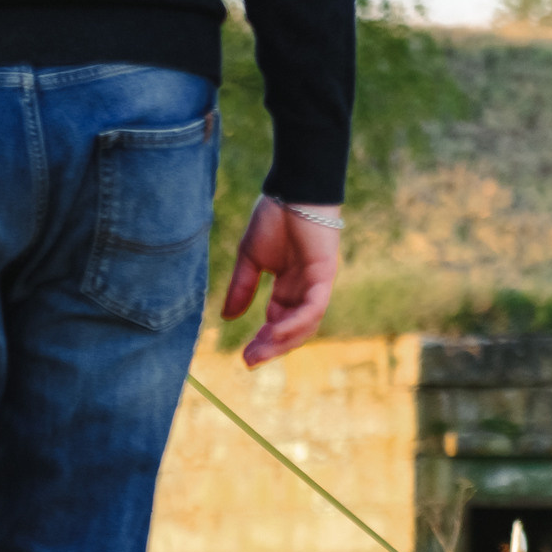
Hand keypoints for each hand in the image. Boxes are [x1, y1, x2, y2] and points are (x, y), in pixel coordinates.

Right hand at [219, 195, 340, 365]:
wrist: (292, 190)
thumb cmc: (273, 217)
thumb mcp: (250, 259)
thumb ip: (241, 288)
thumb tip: (227, 318)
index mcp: (288, 286)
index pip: (277, 321)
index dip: (262, 340)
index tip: (244, 356)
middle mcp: (304, 289)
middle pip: (292, 329)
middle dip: (271, 347)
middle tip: (250, 361)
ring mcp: (317, 284)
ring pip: (305, 324)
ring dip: (283, 341)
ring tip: (260, 352)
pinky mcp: (324, 275)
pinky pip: (312, 307)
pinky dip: (295, 322)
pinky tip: (275, 332)